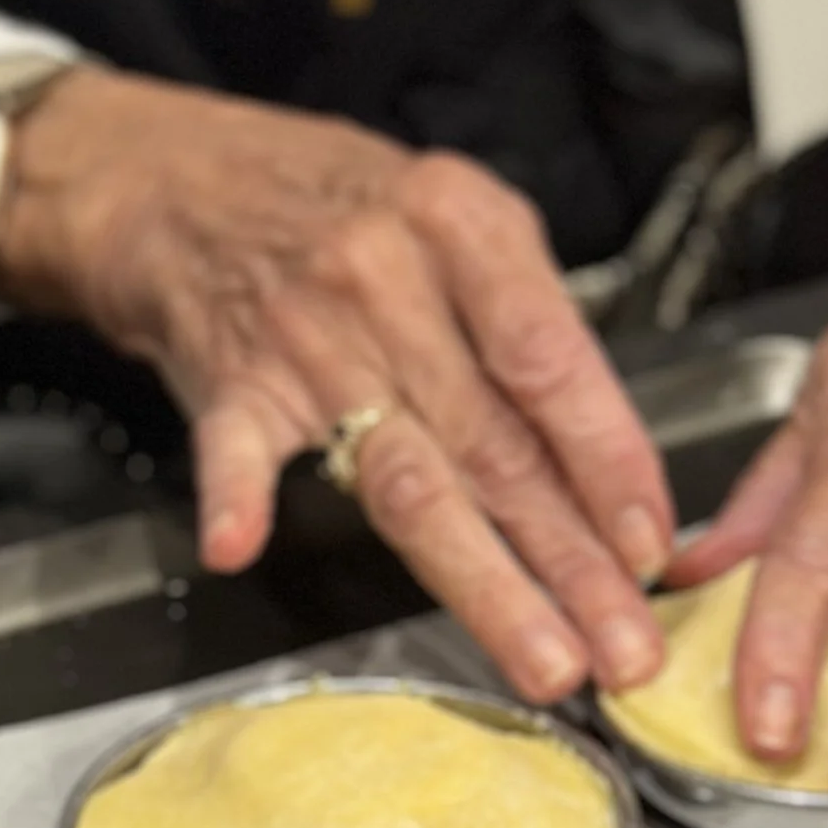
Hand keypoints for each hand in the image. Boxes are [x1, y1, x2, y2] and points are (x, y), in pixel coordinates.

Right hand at [0, 68, 673, 701]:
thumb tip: (602, 457)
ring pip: (406, 476)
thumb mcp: (455, 213)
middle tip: (627, 646)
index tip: (652, 545)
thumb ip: (524, 318)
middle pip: (495, 444)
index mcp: (459, 225)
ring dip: (481, 578)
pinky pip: (236, 448)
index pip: (550, 362)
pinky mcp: (228, 380)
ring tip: (544, 655)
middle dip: (573, 561)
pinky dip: (238, 497)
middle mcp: (386, 277)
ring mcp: (303, 333)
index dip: (609, 464)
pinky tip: (242, 547)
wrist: (174, 172)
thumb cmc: (335, 203)